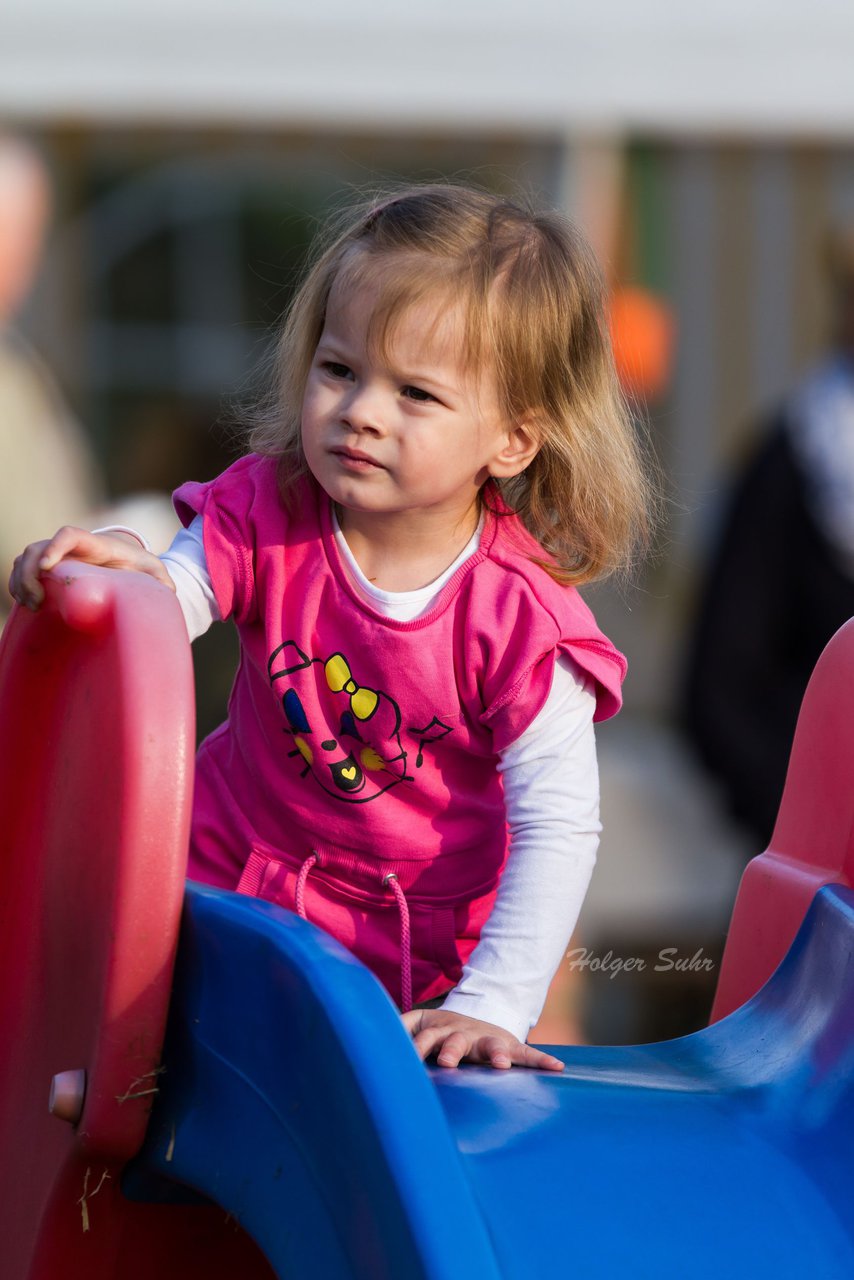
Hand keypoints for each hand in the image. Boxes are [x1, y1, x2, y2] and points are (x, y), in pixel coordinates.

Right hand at [8, 526, 175, 609]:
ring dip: (20, 580)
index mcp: (95, 544)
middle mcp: (70, 548)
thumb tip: (171, 592)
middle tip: (36, 600)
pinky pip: (22, 572)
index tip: (47, 567)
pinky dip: (17, 585)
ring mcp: (56, 558)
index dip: (54, 546)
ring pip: (25, 559)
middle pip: (37, 548)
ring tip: (32, 606)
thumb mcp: (153, 571)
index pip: (68, 534)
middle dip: (29, 571)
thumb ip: (162, 579)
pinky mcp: (48, 572)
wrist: (126, 567)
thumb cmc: (138, 567)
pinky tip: (25, 605)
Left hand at [401, 1007, 564, 1071]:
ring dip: (497, 1052)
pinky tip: (556, 1068)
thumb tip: (364, 1034)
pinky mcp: (510, 1046)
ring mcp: (488, 1039)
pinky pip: (528, 1053)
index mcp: (439, 1031)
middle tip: (447, 1061)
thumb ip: (395, 1029)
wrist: (475, 1017)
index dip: (415, 1047)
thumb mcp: (416, 1024)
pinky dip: (541, 1060)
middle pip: (455, 1040)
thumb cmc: (440, 1030)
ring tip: (502, 1062)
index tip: (408, 1057)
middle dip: (451, 1050)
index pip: (424, 1039)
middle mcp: (463, 1034)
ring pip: (492, 1044)